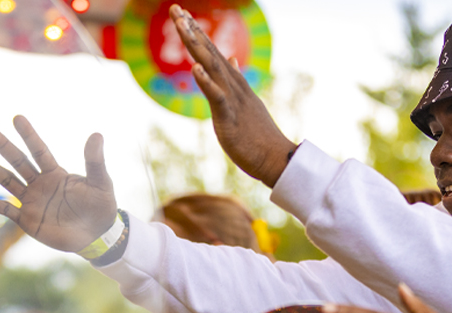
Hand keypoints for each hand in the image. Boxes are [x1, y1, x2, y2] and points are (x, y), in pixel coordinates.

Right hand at [0, 116, 117, 252]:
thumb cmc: (101, 207)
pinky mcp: (28, 220)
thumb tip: (97, 134)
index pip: (39, 150)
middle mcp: (41, 184)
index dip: (29, 135)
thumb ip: (95, 161)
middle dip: (3, 146)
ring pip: (7, 181)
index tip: (17, 118)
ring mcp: (32, 201)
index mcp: (56, 174)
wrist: (97, 235)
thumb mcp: (101, 183)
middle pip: (18, 161)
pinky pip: (7, 210)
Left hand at [168, 5, 296, 186]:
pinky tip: (195, 68)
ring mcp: (233, 101)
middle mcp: (234, 87)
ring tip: (182, 26)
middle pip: (209, 54)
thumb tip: (232, 59)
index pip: (213, 53)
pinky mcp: (230, 118)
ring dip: (196, 47)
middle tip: (175, 9)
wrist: (276, 159)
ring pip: (212, 68)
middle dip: (191, 31)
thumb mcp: (246, 102)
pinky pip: (217, 97)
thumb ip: (236, 80)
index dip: (197, 33)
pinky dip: (206, 82)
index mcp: (235, 84)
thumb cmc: (259, 135)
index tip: (181, 14)